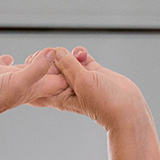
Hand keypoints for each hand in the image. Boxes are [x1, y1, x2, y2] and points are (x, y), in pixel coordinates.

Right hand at [0, 49, 67, 126]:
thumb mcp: (19, 82)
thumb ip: (37, 69)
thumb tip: (53, 53)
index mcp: (34, 88)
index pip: (60, 80)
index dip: (70, 70)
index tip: (78, 56)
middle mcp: (24, 83)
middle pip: (48, 73)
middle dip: (60, 64)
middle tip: (71, 52)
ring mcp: (10, 77)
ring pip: (30, 67)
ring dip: (40, 60)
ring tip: (50, 53)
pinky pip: (6, 63)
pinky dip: (10, 59)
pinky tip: (11, 56)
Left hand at [29, 47, 147, 130]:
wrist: (127, 108)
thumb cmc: (104, 103)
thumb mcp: (82, 82)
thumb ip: (69, 66)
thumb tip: (56, 52)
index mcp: (58, 96)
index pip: (38, 85)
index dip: (33, 72)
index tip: (33, 60)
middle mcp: (67, 88)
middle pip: (50, 71)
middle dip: (49, 59)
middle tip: (52, 51)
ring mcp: (80, 79)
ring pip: (66, 62)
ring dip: (67, 54)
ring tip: (74, 54)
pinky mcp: (92, 72)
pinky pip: (81, 59)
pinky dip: (80, 53)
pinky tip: (83, 53)